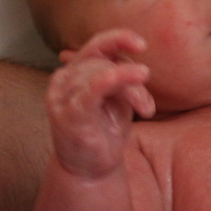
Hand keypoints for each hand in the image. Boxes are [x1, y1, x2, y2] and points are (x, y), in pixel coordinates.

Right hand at [46, 29, 155, 177]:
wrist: (91, 171)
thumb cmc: (105, 132)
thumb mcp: (118, 100)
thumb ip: (123, 80)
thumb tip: (138, 67)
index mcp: (74, 73)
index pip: (95, 46)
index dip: (118, 39)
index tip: (142, 44)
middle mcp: (63, 80)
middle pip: (103, 62)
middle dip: (133, 79)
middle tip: (148, 106)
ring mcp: (62, 98)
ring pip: (101, 74)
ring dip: (132, 91)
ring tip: (145, 111)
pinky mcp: (69, 115)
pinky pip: (90, 90)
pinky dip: (108, 80)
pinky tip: (125, 77)